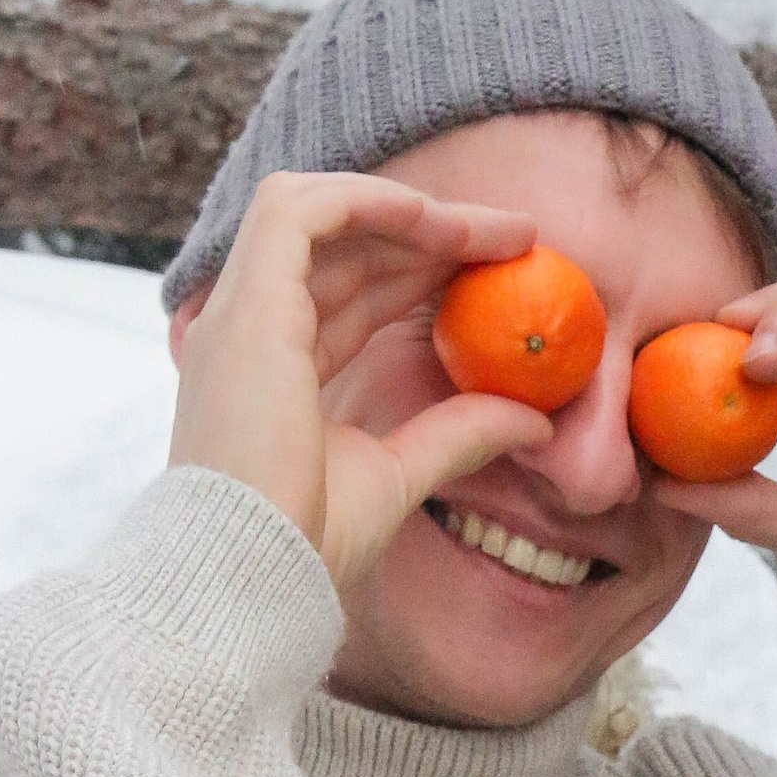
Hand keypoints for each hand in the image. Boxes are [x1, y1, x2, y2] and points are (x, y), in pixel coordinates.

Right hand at [168, 172, 550, 591]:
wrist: (251, 575)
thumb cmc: (305, 547)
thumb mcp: (401, 474)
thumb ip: (460, 434)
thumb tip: (536, 423)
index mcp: (269, 371)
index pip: (345, 296)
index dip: (418, 274)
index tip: (494, 274)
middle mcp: (245, 332)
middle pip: (340, 250)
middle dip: (428, 234)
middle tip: (515, 240)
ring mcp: (239, 314)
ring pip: (317, 212)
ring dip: (407, 210)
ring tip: (492, 231)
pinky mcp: (248, 307)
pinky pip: (301, 210)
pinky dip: (369, 201)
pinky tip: (441, 222)